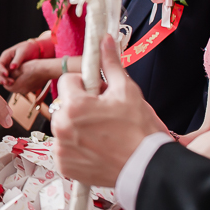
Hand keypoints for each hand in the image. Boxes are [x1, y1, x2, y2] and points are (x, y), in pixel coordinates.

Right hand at [0, 39, 48, 87]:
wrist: (35, 49)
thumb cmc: (28, 48)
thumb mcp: (23, 52)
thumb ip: (17, 60)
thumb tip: (12, 68)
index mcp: (6, 55)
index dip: (1, 70)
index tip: (6, 74)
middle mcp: (5, 62)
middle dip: (0, 78)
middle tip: (7, 83)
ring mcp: (8, 67)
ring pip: (1, 75)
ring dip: (4, 80)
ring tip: (11, 84)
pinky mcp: (12, 71)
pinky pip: (8, 77)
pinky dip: (9, 81)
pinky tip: (14, 84)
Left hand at [4, 59, 56, 95]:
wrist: (47, 69)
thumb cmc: (33, 67)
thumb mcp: (18, 68)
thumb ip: (10, 74)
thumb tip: (5, 76)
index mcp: (18, 87)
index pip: (6, 86)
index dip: (5, 79)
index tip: (6, 73)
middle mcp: (23, 91)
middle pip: (12, 88)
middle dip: (10, 81)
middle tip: (11, 73)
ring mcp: (29, 90)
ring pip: (18, 87)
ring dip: (16, 81)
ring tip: (18, 73)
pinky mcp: (33, 88)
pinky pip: (25, 86)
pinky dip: (23, 82)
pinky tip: (25, 75)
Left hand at [52, 36, 168, 185]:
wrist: (148, 168)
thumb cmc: (140, 131)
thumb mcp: (127, 91)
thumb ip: (110, 64)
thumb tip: (105, 41)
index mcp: (74, 105)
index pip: (67, 80)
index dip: (84, 84)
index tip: (97, 93)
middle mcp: (62, 127)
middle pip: (64, 104)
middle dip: (79, 105)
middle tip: (103, 115)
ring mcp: (61, 148)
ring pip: (63, 126)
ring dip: (76, 127)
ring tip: (102, 134)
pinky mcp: (64, 165)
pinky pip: (64, 148)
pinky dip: (76, 148)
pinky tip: (96, 148)